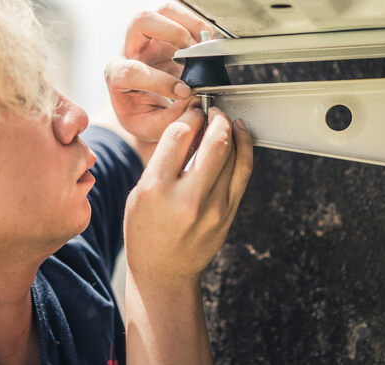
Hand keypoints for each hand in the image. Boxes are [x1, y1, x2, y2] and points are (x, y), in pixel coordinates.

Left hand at [105, 5, 212, 143]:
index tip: (185, 92)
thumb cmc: (146, 116)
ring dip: (186, 22)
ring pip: (161, 11)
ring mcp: (148, 38)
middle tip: (192, 52)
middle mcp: (130, 50)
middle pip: (140, 22)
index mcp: (117, 76)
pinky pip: (179, 15)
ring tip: (204, 43)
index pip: (133, 71)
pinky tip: (207, 42)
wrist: (147, 108)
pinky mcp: (166, 32)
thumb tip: (194, 101)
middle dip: (170, 32)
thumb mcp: (152, 127)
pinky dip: (197, 24)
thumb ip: (171, 119)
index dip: (160, 81)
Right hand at [123, 107, 252, 282]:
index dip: (190, 117)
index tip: (192, 112)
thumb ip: (163, 160)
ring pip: (234, 154)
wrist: (165, 272)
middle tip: (212, 111)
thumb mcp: (140, 192)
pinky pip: (243, 171)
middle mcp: (188, 198)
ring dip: (231, 129)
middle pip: (215, 141)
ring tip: (225, 120)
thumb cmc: (146, 230)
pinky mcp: (229, 213)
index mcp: (156, 189)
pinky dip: (245, 148)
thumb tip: (190, 126)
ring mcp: (214, 208)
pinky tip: (240, 136)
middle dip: (216, 117)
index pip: (180, 135)